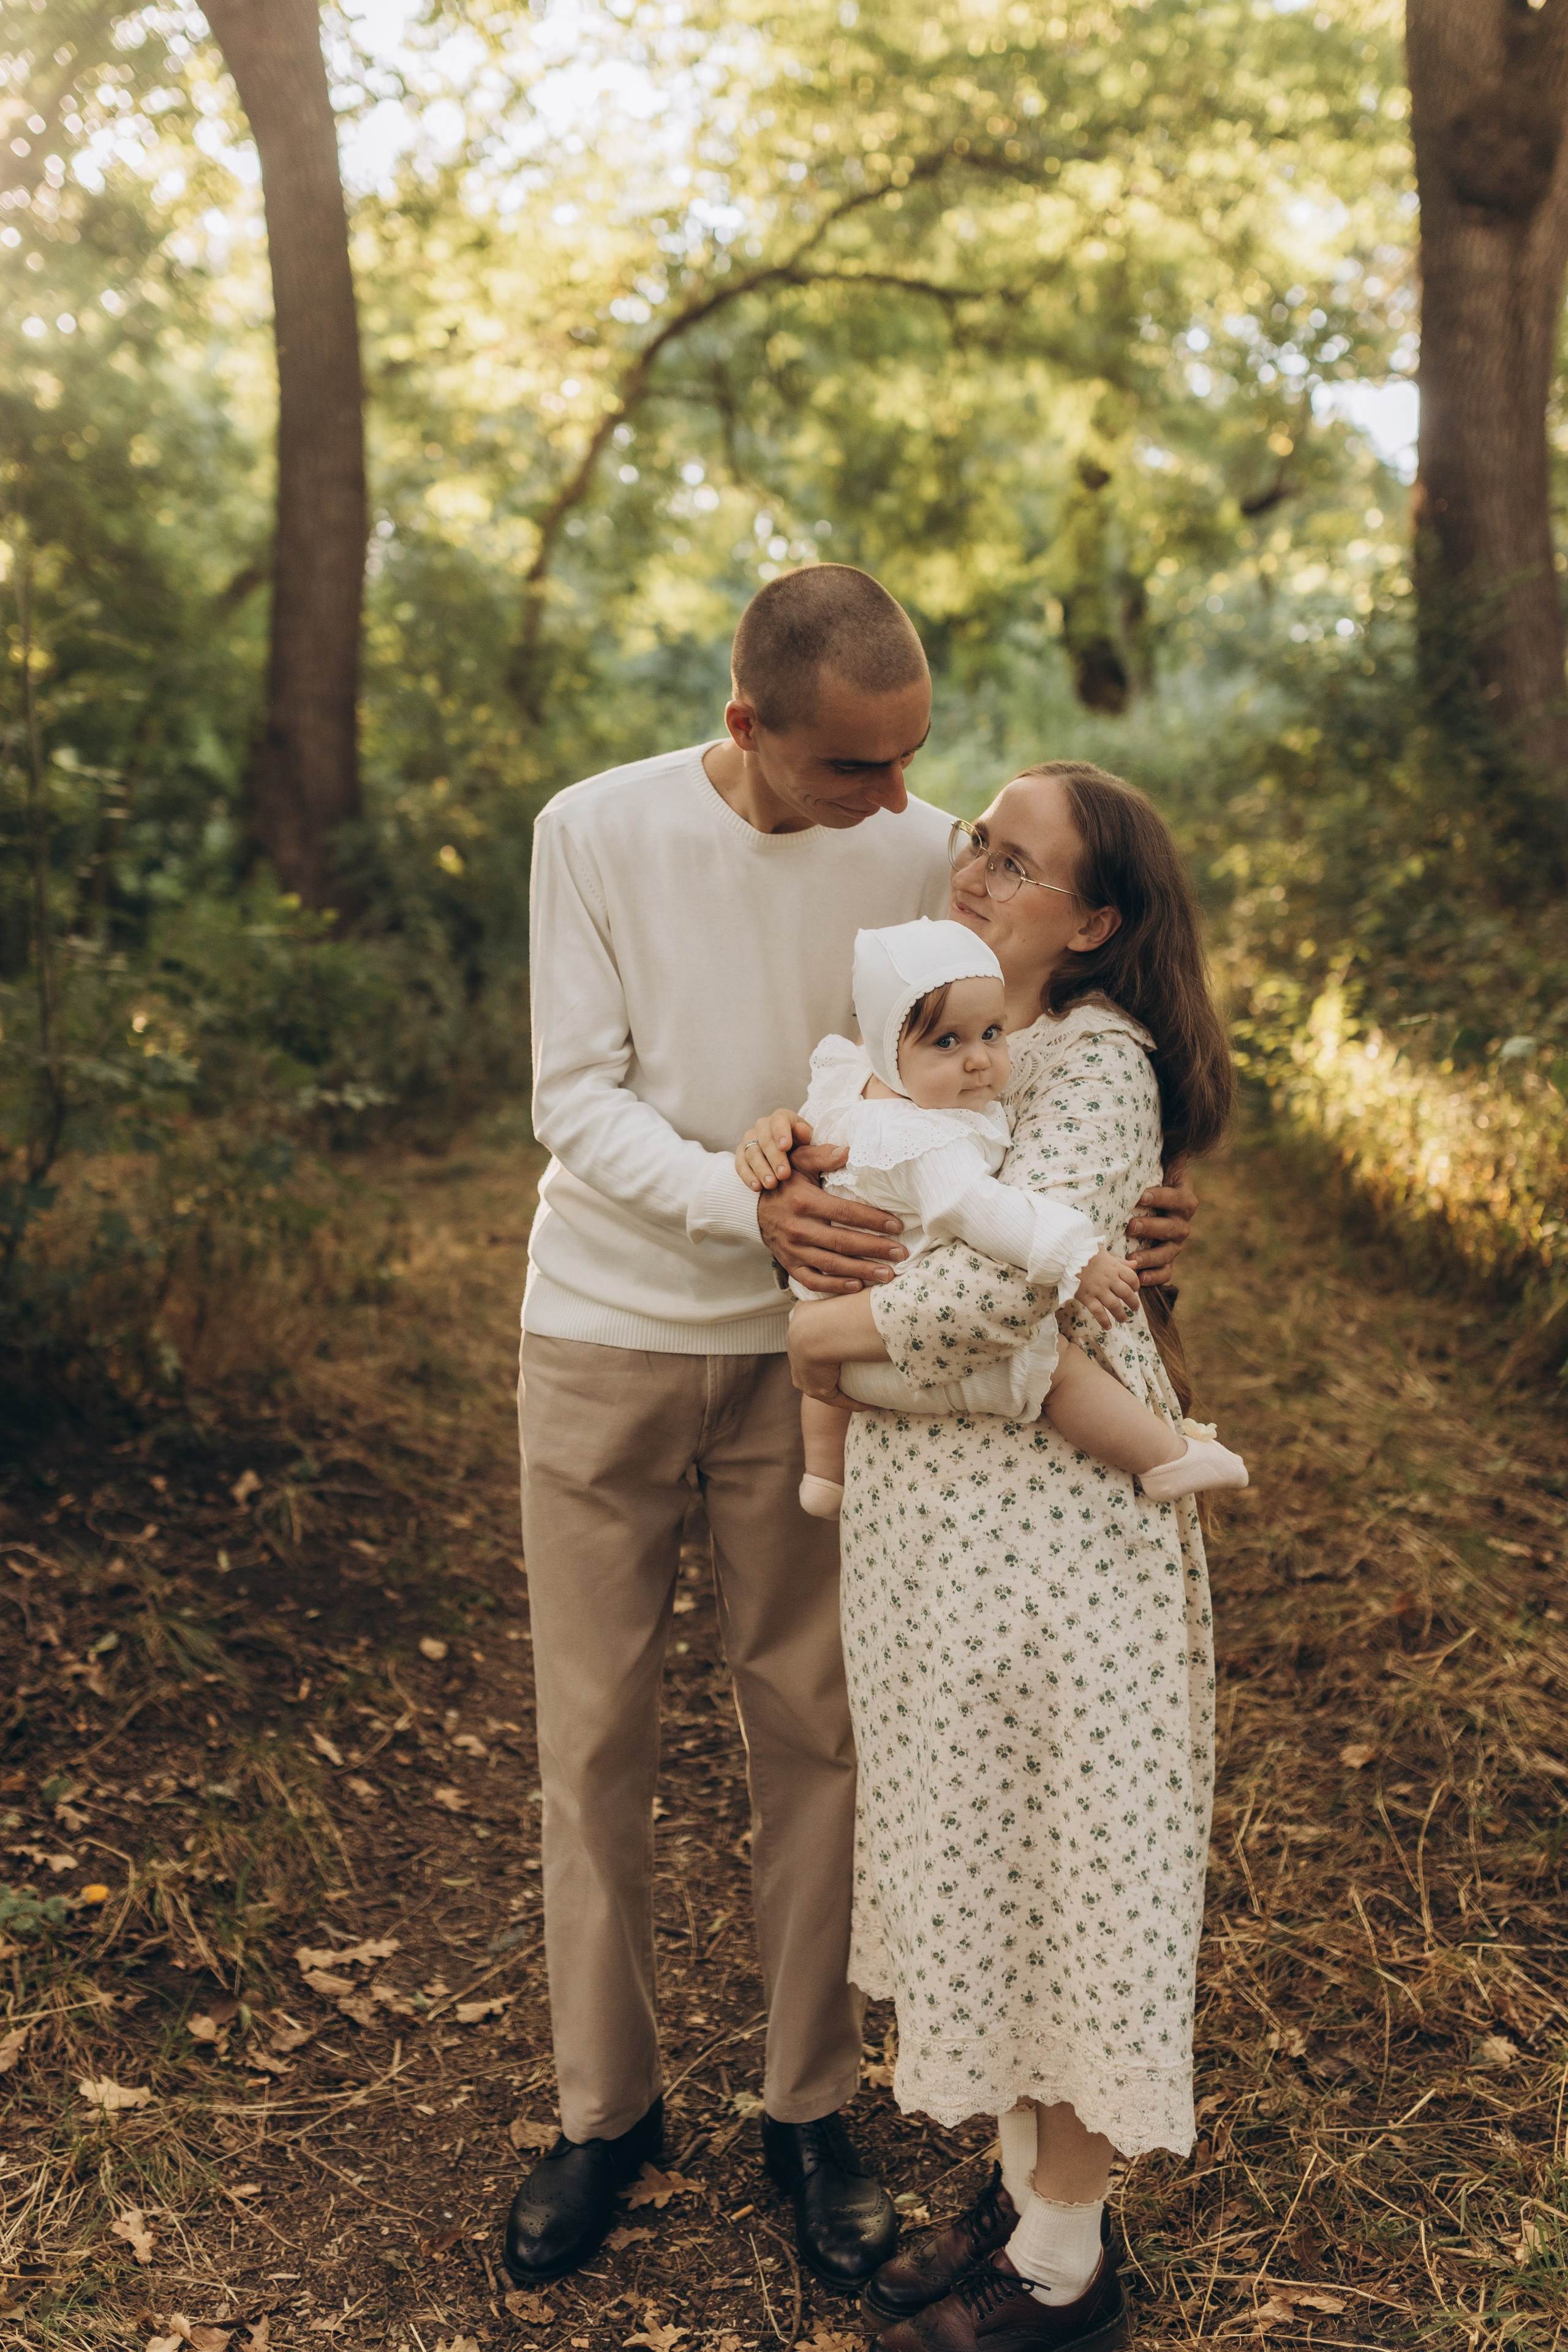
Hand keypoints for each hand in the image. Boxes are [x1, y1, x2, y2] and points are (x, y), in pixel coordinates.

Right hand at [736, 1109, 807, 1191]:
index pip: (779, 1120)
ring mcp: (750, 1139)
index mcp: (782, 1118)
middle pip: (765, 1139)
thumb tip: (801, 1129)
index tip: (785, 1147)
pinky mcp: (741, 1153)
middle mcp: (763, 1125)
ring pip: (751, 1152)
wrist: (791, 1160)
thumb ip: (806, 1136)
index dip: (781, 1132)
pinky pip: (740, 1164)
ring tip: (771, 1184)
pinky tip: (757, 1187)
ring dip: (761, 1170)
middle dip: (774, 1158)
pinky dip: (748, 1176)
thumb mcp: (809, 1143)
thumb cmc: (803, 1149)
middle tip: (783, 1175)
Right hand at [757, 1150, 906, 1294]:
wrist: (751, 1207)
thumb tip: (851, 1150)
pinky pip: (813, 1280)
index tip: (897, 1225)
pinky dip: (835, 1286)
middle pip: (843, 1242)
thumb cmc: (785, 1181)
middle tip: (901, 1253)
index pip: (845, 1212)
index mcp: (804, 1201)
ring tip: (888, 1274)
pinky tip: (857, 1286)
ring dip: (862, 1271)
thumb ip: (824, 1155)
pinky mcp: (789, 1265)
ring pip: (832, 1265)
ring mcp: (793, 1250)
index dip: (873, 1220)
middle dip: (875, 1249)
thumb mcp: (799, 1161)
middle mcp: (798, 1228)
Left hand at [787, 1293, 882, 1412]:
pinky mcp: (813, 1387)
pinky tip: (870, 1402)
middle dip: (833, 1363)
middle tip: (859, 1364)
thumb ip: (853, 1290)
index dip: (833, 1337)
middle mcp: (797, 1346)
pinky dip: (852, 1401)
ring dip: (843, 1383)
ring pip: (824, 1378)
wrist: (820, 1329)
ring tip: (866, 1385)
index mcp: (802, 1320)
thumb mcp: (843, 1291)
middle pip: (815, 1358)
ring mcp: (802, 1369)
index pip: (815, 1331)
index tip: (852, 1340)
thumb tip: (874, 1279)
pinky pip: (835, 1397)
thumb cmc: (839, 1304)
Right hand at [1073, 1249, 1142, 1331]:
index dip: (1135, 1285)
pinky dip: (1104, 1321)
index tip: (1134, 1290)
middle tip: (1135, 1309)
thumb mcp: (1104, 1253)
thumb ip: (1120, 1261)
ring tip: (1123, 1319)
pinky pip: (1098, 1312)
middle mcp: (1108, 1279)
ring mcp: (1098, 1289)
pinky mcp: (1087, 1297)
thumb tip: (1134, 1265)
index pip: (1131, 1278)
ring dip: (1121, 1314)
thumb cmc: (1084, 1253)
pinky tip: (1108, 1327)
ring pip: (1114, 1305)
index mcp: (1114, 1267)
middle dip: (1133, 1303)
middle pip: (1126, 1293)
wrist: (1066, 1257)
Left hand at [1126, 1152, 1197, 1286]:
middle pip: (1173, 1228)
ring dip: (1151, 1256)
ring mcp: (1175, 1244)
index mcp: (1183, 1200)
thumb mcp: (1162, 1164)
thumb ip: (1169, 1152)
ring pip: (1168, 1252)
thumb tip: (1175, 1132)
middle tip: (1131, 1225)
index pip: (1177, 1198)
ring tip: (1131, 1257)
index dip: (1162, 1197)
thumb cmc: (1151, 1181)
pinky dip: (1154, 1277)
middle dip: (1152, 1227)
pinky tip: (1138, 1278)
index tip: (1141, 1195)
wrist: (1153, 1205)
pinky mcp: (1166, 1261)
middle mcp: (1181, 1223)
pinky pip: (1166, 1272)